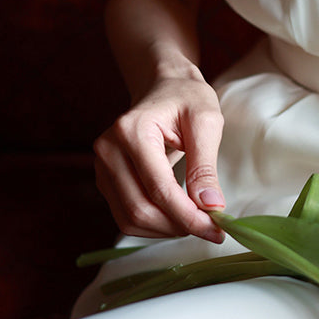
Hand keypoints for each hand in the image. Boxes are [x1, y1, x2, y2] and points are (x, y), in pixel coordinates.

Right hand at [94, 73, 225, 243]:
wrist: (164, 88)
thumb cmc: (187, 99)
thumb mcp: (206, 123)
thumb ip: (205, 166)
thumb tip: (210, 207)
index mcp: (131, 131)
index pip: (159, 188)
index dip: (188, 216)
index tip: (217, 230)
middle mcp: (108, 150)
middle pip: (140, 209)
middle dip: (178, 226)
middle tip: (211, 228)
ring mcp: (102, 166)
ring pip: (130, 219)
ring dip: (166, 230)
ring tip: (196, 221)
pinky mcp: (105, 179)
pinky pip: (126, 216)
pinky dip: (154, 225)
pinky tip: (177, 216)